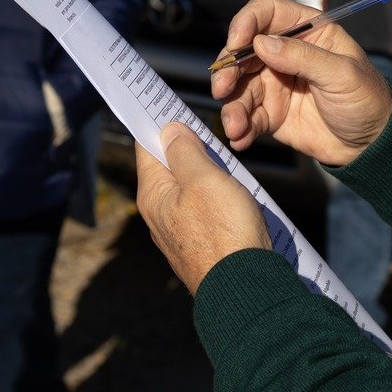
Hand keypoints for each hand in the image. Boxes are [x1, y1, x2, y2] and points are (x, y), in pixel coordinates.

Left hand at [135, 123, 268, 293]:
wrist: (245, 289)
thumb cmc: (224, 232)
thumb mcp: (204, 180)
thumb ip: (185, 152)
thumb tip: (169, 130)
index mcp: (153, 194)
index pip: (146, 146)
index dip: (158, 122)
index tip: (168, 102)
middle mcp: (159, 214)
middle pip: (167, 167)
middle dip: (185, 147)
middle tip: (205, 127)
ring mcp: (179, 232)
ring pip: (187, 189)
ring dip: (204, 172)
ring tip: (224, 159)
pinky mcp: (200, 245)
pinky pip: (203, 211)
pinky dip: (214, 196)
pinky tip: (232, 193)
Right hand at [211, 0, 391, 167]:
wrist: (372, 145)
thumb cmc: (368, 100)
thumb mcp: (343, 75)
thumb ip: (303, 57)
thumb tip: (261, 43)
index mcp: (307, 31)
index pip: (267, 12)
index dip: (247, 22)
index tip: (236, 42)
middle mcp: (285, 53)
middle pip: (244, 49)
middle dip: (229, 68)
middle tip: (223, 87)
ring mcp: (275, 83)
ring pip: (240, 86)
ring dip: (232, 104)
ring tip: (236, 124)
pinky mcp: (271, 112)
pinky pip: (247, 115)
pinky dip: (240, 126)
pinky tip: (241, 138)